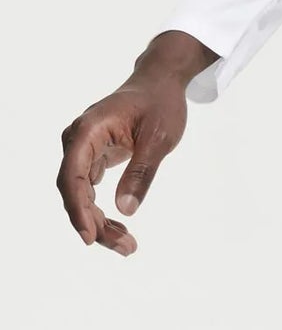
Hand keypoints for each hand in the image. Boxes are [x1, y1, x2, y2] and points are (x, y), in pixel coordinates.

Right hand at [56, 35, 209, 252]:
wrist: (160, 82)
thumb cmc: (160, 103)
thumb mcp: (159, 138)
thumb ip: (141, 172)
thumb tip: (127, 209)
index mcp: (88, 130)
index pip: (72, 176)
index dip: (78, 209)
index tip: (90, 236)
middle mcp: (77, 140)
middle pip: (74, 190)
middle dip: (94, 223)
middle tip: (126, 247)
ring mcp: (83, 149)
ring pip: (81, 195)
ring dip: (98, 221)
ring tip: (127, 244)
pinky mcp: (92, 157)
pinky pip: (89, 190)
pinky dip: (101, 210)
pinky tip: (119, 226)